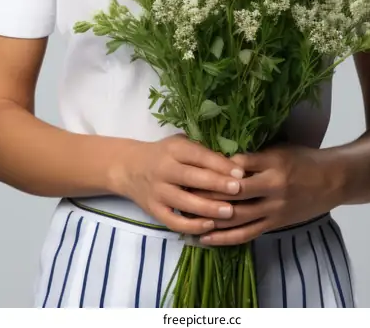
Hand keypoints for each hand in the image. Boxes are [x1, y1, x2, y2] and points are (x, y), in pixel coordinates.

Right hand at [117, 134, 244, 235]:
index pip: (198, 156)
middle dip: (217, 184)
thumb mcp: (180, 144)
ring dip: (208, 208)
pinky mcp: (153, 210)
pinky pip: (173, 221)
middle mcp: (163, 169)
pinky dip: (191, 225)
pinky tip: (209, 225)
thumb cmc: (164, 154)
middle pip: (192, 178)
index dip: (220, 164)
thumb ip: (202, 152)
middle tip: (239, 190)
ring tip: (230, 212)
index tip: (240, 172)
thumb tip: (233, 164)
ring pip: (184, 202)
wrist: (129, 167)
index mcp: (173, 149)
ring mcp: (157, 191)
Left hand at [195, 144, 344, 245]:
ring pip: (237, 217)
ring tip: (186, 216)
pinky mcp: (274, 225)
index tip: (193, 166)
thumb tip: (223, 159)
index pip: (238, 167)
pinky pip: (246, 234)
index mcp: (273, 166)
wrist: (333, 181)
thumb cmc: (304, 159)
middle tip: (182, 191)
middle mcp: (272, 190)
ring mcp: (273, 210)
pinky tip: (206, 237)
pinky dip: (225, 237)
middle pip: (233, 194)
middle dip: (207, 193)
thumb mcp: (279, 150)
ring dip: (210, 217)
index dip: (215, 168)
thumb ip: (254, 157)